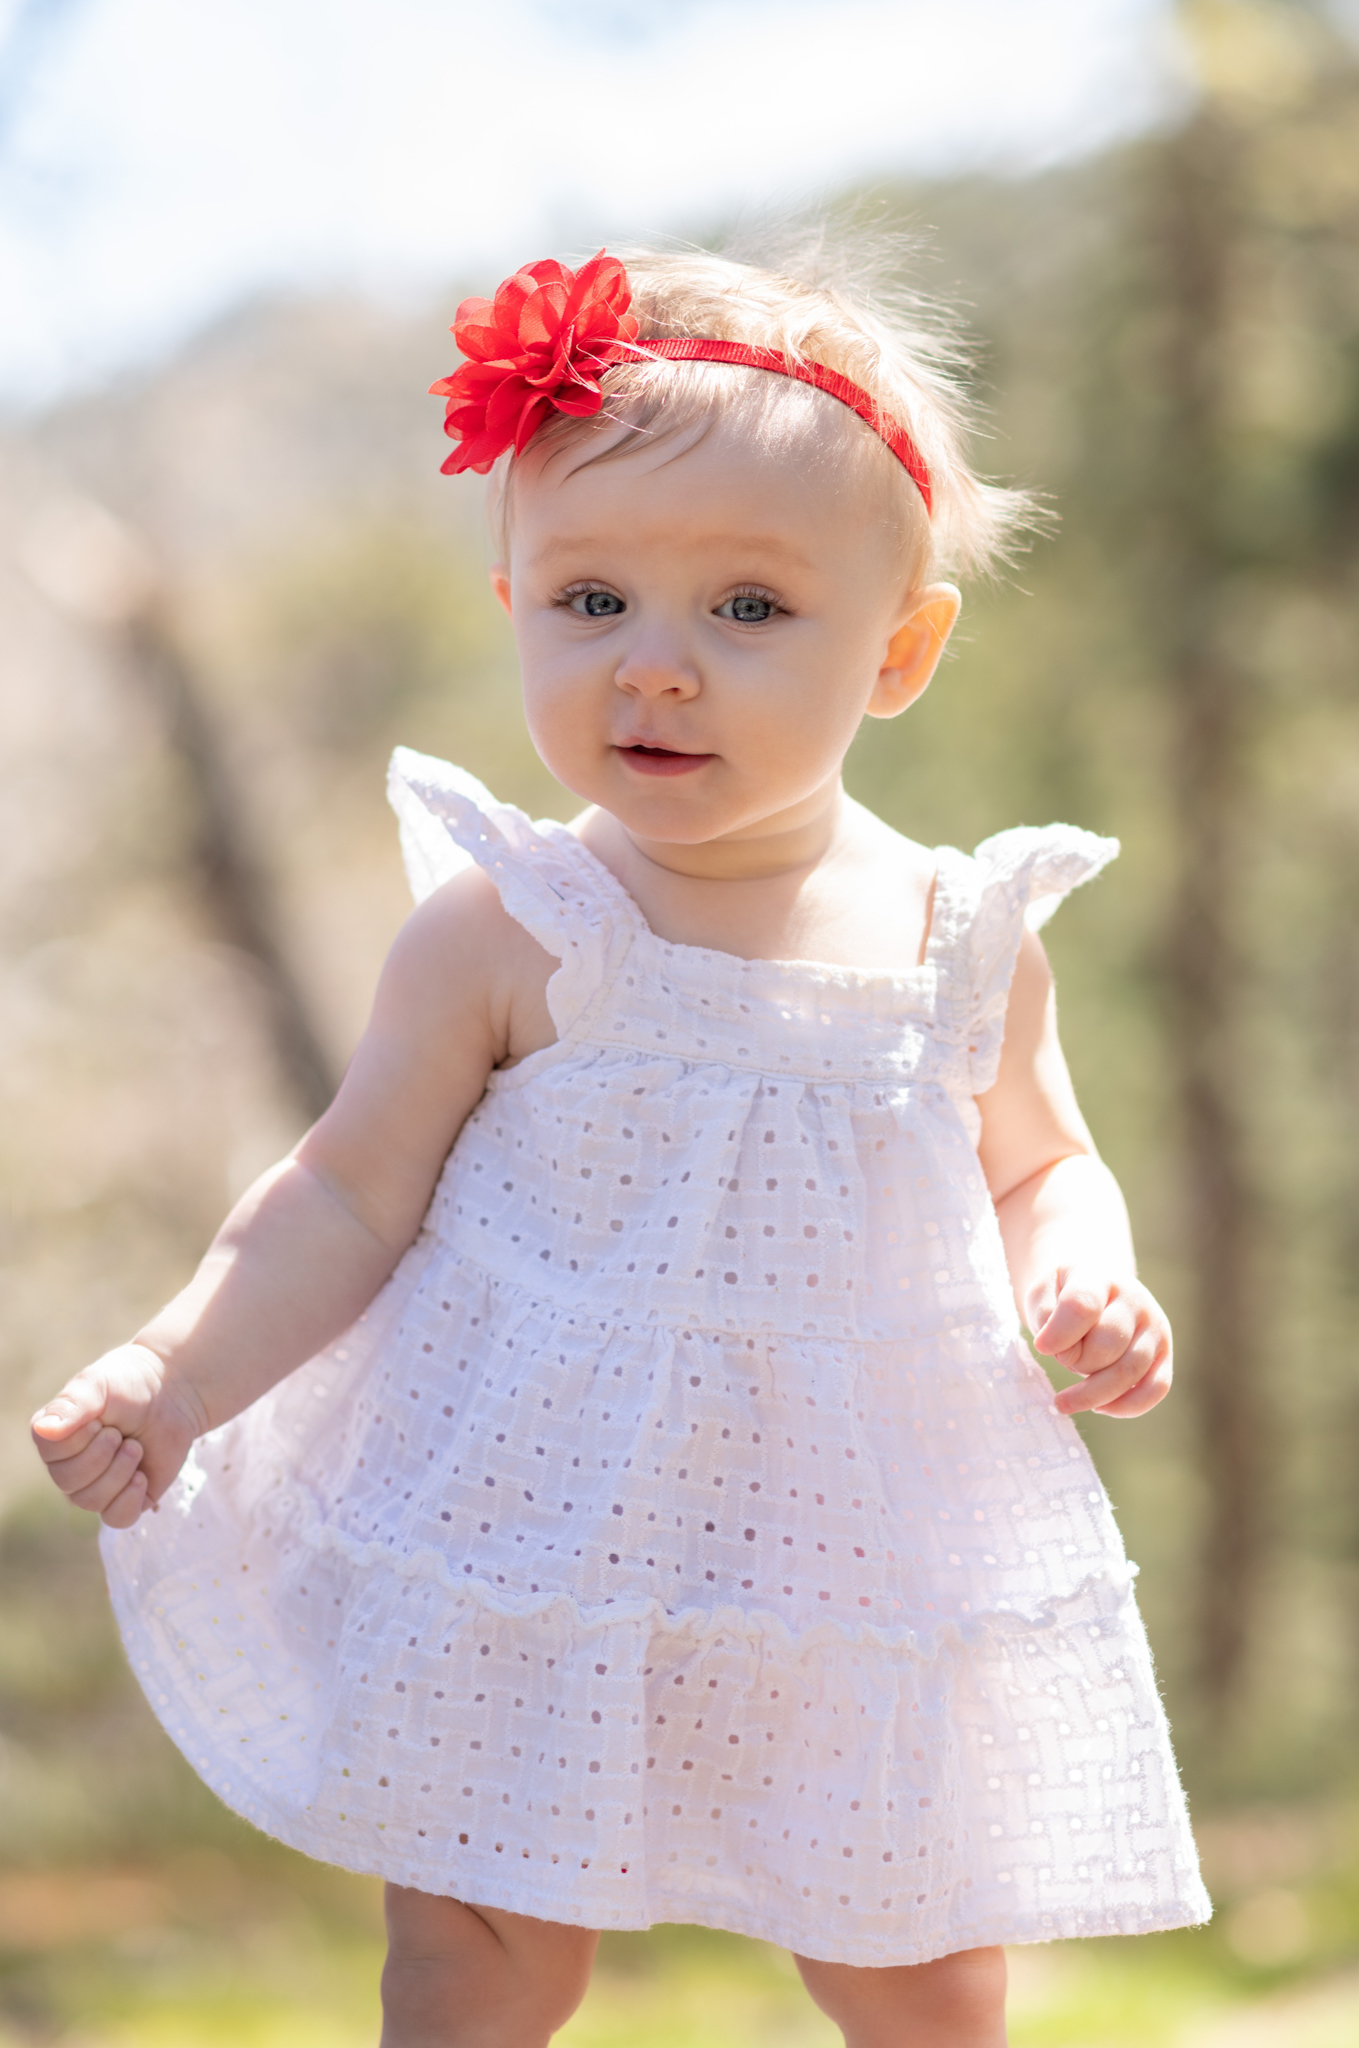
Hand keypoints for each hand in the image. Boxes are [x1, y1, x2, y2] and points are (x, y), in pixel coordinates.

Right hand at [30, 1344, 202, 1526]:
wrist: (171, 1393)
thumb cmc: (128, 1385)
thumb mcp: (98, 1385)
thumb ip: (71, 1405)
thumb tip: (43, 1429)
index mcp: (54, 1438)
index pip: (50, 1453)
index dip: (79, 1439)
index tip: (100, 1419)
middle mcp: (68, 1466)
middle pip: (68, 1482)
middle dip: (101, 1455)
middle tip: (120, 1434)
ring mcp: (95, 1486)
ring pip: (92, 1501)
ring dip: (119, 1471)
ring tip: (135, 1447)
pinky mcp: (125, 1499)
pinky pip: (117, 1519)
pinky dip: (130, 1499)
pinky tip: (141, 1476)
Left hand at [1025, 1269, 1171, 1417]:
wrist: (1093, 1288)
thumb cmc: (1062, 1294)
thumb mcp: (1043, 1293)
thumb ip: (1046, 1315)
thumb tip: (1063, 1352)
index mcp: (1099, 1278)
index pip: (1083, 1306)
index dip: (1059, 1334)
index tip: (1041, 1347)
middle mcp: (1135, 1300)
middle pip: (1106, 1346)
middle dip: (1076, 1362)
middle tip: (1063, 1359)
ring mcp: (1154, 1328)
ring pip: (1129, 1372)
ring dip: (1093, 1392)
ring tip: (1067, 1398)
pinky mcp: (1164, 1355)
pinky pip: (1155, 1389)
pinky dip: (1126, 1406)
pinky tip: (1100, 1407)